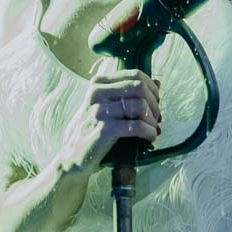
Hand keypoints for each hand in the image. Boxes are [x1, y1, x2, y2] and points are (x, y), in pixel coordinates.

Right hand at [55, 58, 162, 179]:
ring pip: (140, 105)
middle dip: (154, 104)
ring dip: (152, 120)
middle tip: (155, 118)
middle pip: (140, 87)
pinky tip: (149, 138)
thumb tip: (158, 83)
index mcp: (98, 84)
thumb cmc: (94, 130)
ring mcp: (99, 111)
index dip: (152, 89)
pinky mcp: (104, 130)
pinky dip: (148, 132)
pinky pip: (136, 126)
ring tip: (152, 129)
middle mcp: (97, 93)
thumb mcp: (108, 107)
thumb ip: (130, 94)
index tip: (155, 103)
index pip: (135, 75)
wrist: (74, 156)